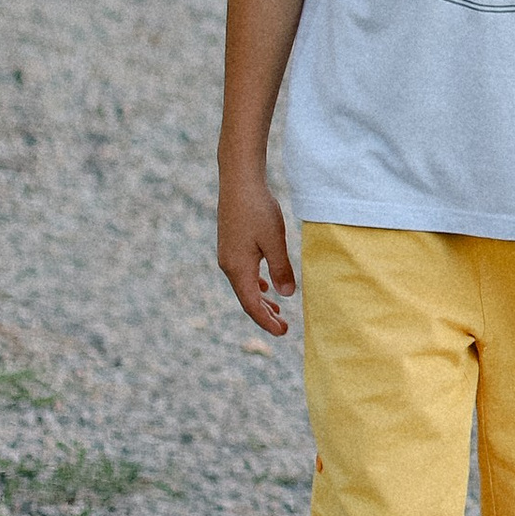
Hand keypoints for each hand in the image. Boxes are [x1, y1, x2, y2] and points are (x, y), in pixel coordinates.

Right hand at [218, 170, 294, 335]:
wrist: (239, 182)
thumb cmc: (258, 210)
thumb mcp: (275, 241)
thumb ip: (281, 269)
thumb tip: (286, 296)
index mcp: (238, 268)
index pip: (251, 304)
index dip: (266, 321)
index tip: (283, 332)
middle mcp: (229, 265)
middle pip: (247, 298)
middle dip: (264, 314)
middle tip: (284, 327)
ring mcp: (228, 255)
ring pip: (245, 285)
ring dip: (260, 300)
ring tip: (278, 311)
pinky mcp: (231, 245)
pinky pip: (243, 273)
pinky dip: (255, 284)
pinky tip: (266, 285)